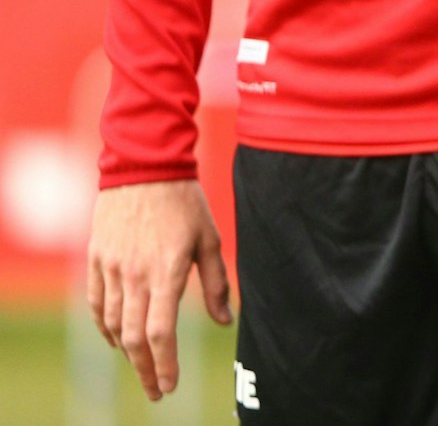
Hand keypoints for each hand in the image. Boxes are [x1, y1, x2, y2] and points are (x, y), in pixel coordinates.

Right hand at [86, 179, 232, 400]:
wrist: (145, 166)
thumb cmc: (185, 202)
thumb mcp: (209, 239)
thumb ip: (215, 283)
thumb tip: (225, 321)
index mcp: (166, 272)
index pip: (160, 332)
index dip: (164, 363)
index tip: (168, 387)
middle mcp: (135, 275)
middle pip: (133, 337)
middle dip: (144, 369)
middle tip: (155, 390)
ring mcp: (111, 268)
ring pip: (111, 324)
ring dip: (125, 351)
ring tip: (141, 365)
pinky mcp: (96, 259)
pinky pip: (96, 303)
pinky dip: (104, 327)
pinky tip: (115, 338)